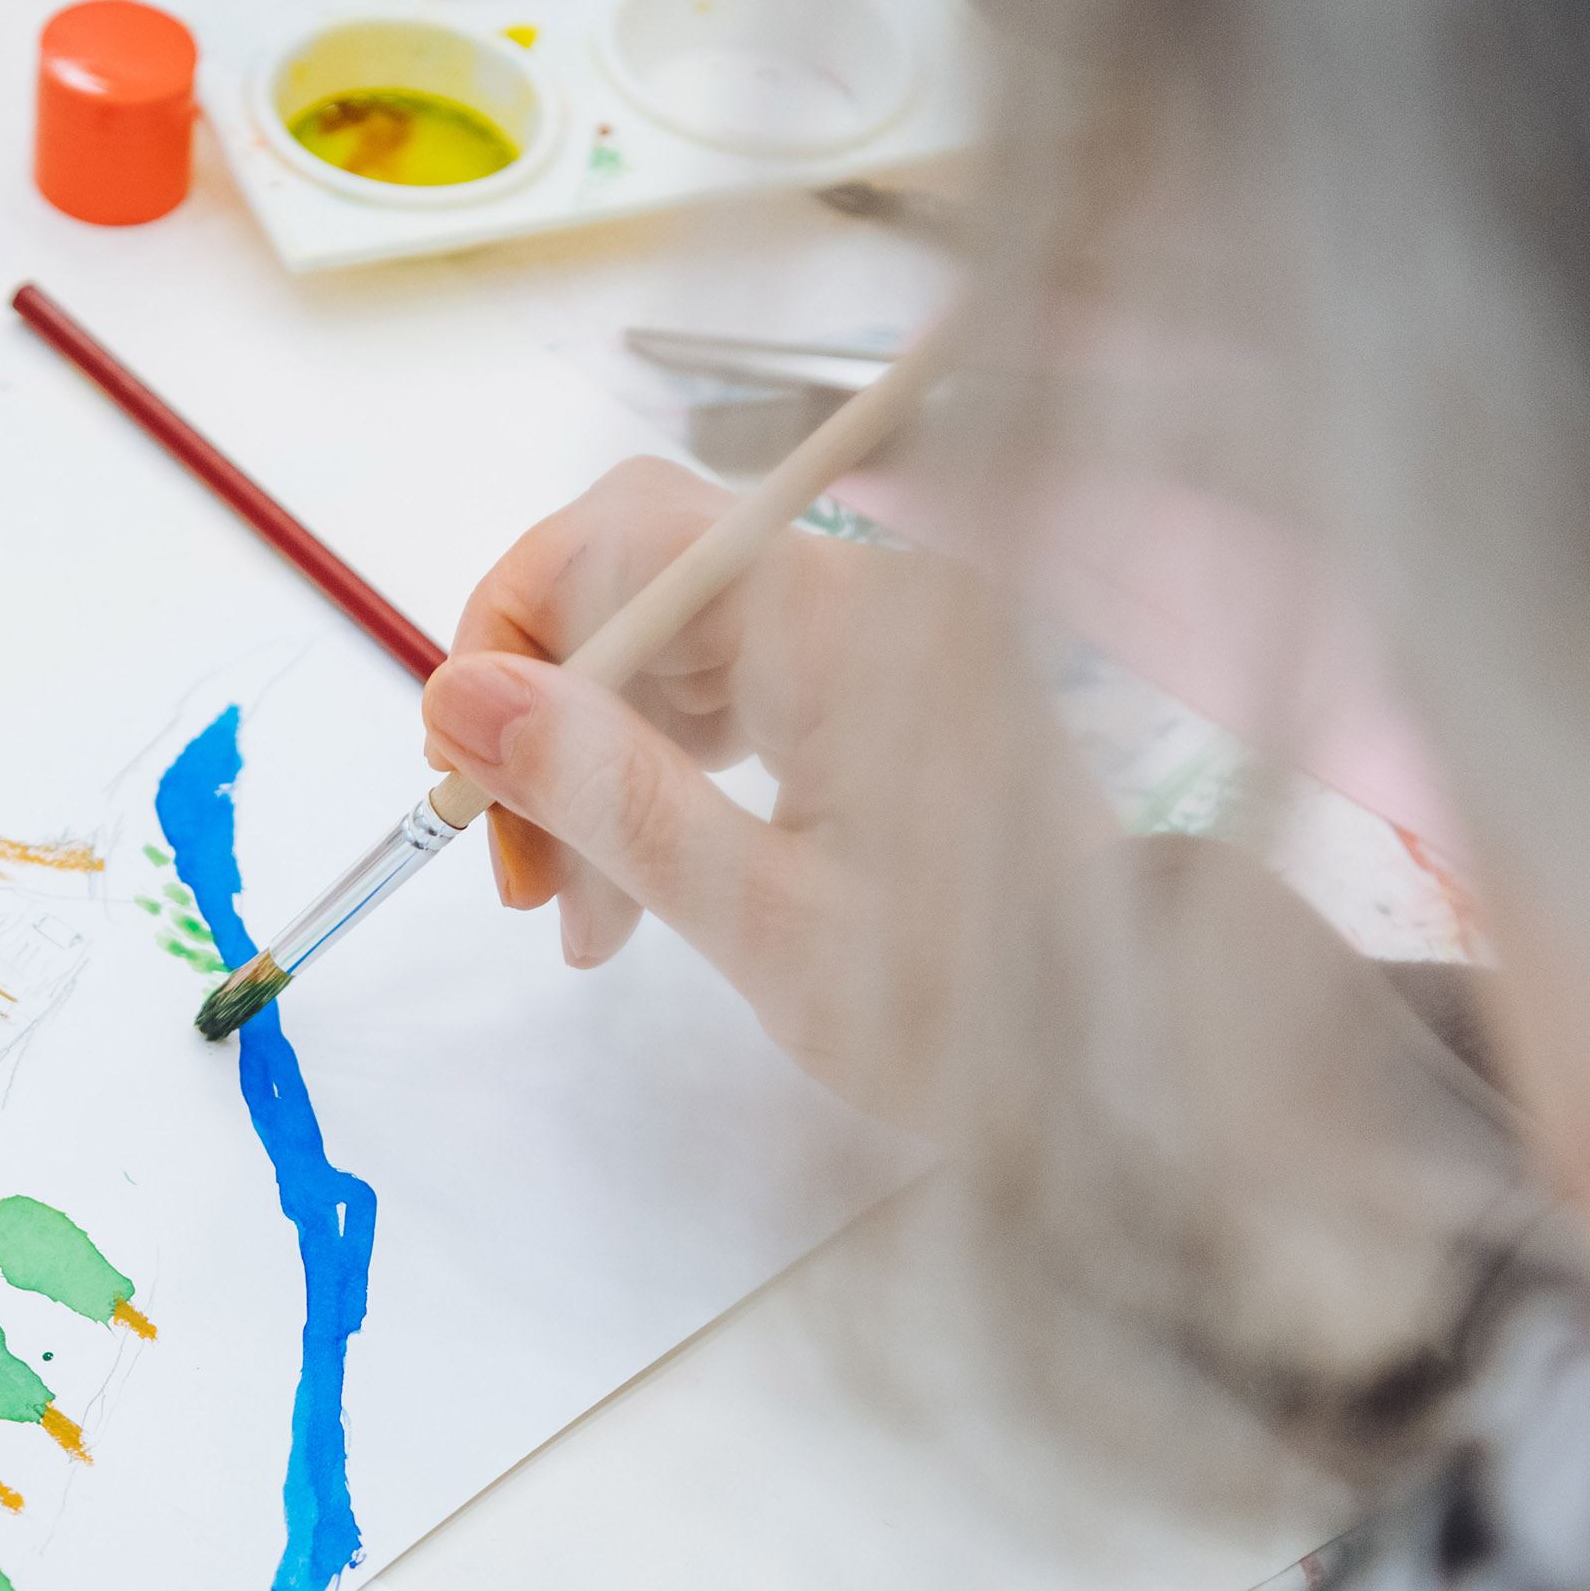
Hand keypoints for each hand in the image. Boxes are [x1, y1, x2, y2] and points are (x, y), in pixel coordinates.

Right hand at [418, 457, 1095, 1122]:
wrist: (1126, 1056)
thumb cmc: (971, 1009)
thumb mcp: (760, 918)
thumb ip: (605, 793)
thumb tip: (463, 697)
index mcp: (846, 620)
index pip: (621, 534)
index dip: (513, 629)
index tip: (467, 764)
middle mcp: (870, 596)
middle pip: (641, 586)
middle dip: (551, 712)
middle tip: (517, 865)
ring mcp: (884, 639)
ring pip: (676, 648)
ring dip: (601, 761)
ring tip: (583, 914)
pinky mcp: (889, 689)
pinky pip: (737, 690)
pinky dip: (670, 773)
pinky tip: (640, 888)